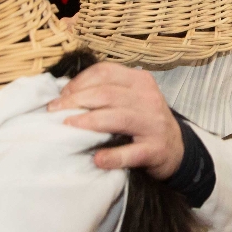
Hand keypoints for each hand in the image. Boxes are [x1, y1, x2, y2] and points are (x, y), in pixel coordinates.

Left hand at [47, 62, 183, 178]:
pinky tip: (97, 159)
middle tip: (54, 112)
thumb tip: (65, 94)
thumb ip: (107, 93)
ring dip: (88, 122)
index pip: (105, 72)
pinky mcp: (156, 149)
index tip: (61, 96)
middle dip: (76, 101)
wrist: (176, 148)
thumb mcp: (131, 99)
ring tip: (68, 127)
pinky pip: (131, 152)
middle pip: (107, 94)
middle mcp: (149, 98)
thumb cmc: (144, 122)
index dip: (79, 82)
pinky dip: (112, 156)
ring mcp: (154, 124)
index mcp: (140, 81)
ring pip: (117, 118)